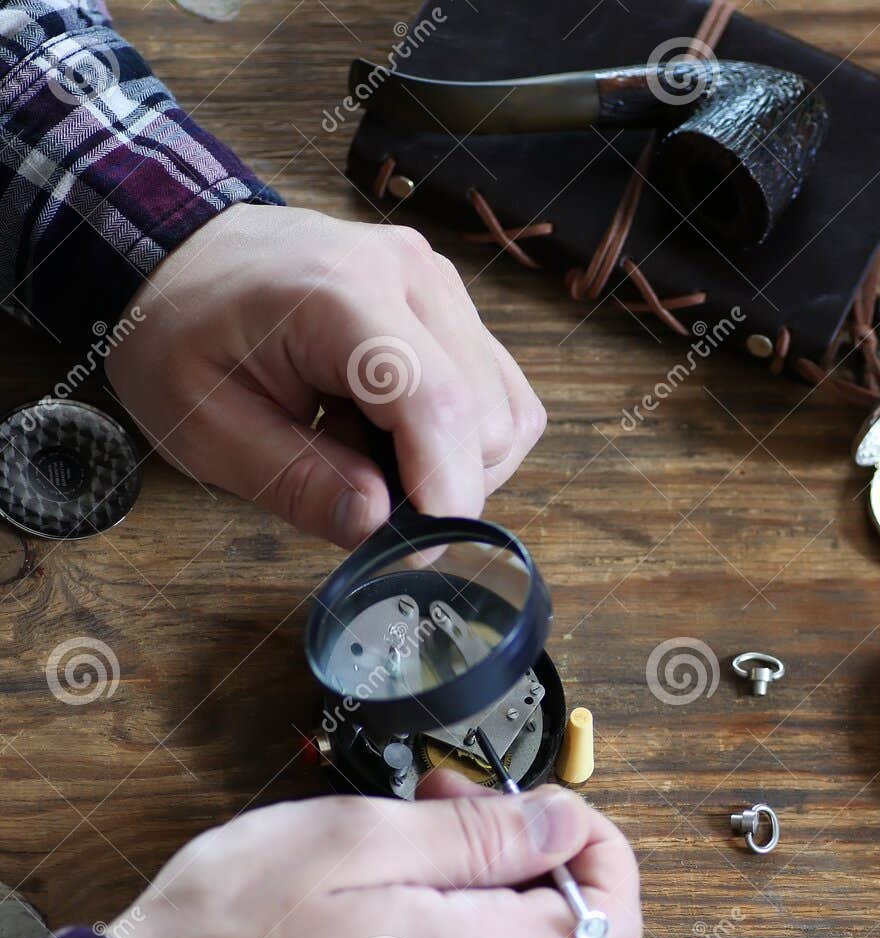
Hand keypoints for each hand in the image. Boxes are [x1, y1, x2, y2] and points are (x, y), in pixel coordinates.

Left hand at [106, 204, 546, 544]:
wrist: (186, 255)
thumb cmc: (184, 334)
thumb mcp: (206, 427)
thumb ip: (295, 482)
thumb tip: (378, 527)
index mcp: (340, 294)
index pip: (437, 402)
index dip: (443, 492)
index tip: (414, 552)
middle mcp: (410, 276)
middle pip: (485, 418)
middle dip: (439, 487)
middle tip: (357, 491)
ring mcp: (440, 286)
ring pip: (507, 414)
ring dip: (455, 466)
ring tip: (368, 453)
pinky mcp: (453, 307)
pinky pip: (500, 397)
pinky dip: (464, 442)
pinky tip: (394, 436)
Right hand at [106, 779, 640, 937]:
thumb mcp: (352, 842)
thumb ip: (478, 835)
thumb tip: (565, 819)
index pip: (612, 920)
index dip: (596, 848)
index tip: (536, 805)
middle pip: (563, 930)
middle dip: (523, 850)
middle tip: (440, 799)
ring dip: (480, 884)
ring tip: (392, 844)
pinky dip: (448, 925)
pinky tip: (378, 894)